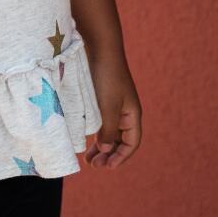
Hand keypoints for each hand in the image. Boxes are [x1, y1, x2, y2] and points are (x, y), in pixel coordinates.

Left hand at [84, 47, 141, 168]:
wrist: (101, 48)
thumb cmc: (107, 77)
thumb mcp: (107, 106)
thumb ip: (108, 130)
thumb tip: (106, 150)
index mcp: (132, 115)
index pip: (132, 143)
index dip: (121, 157)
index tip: (108, 167)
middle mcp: (125, 113)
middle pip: (120, 141)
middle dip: (109, 155)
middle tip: (94, 166)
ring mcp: (114, 106)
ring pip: (109, 133)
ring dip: (101, 147)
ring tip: (88, 160)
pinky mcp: (102, 100)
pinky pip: (101, 123)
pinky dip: (95, 134)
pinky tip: (85, 141)